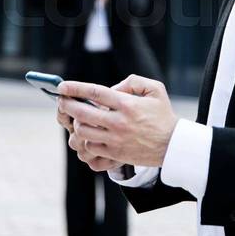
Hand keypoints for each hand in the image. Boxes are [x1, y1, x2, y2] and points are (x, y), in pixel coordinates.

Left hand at [57, 76, 178, 171]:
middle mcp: (119, 122)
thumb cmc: (163, 115)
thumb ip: (133, 81)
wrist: (172, 145)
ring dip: (76, 124)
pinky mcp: (115, 154)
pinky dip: (85, 140)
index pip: (95, 92)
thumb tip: (113, 87)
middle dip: (67, 105)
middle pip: (83, 112)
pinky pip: (91, 148)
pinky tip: (87, 134)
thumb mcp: (155, 89)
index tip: (62, 86)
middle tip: (62, 101)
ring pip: (83, 132)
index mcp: (127, 104)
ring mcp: (115, 140)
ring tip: (76, 118)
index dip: (75, 88)